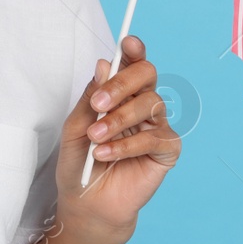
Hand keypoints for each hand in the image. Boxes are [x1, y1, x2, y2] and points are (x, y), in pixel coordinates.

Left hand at [55, 35, 180, 237]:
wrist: (86, 201)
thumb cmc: (79, 161)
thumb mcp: (75, 126)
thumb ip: (91, 97)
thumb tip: (103, 64)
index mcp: (120, 94)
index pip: (132, 65)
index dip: (133, 51)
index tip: (128, 42)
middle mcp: (142, 105)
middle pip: (147, 76)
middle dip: (121, 85)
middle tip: (98, 104)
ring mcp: (157, 126)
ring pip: (149, 105)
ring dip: (117, 121)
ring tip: (94, 138)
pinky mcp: (167, 151)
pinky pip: (153, 138)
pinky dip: (126, 145)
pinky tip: (105, 154)